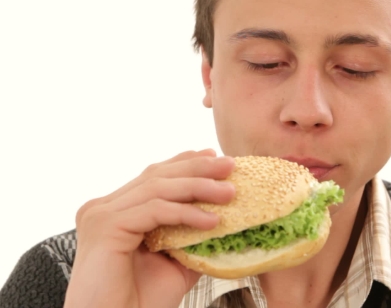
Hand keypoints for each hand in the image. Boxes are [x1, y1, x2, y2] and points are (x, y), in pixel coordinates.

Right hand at [64, 149, 234, 307]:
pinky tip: (211, 221)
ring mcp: (101, 214)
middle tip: (230, 165)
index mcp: (117, 211)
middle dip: (197, 168)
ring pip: (157, 188)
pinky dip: (186, 213)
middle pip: (156, 175)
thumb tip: (223, 216)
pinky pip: (154, 210)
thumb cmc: (140, 301)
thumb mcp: (176, 262)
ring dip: (199, 187)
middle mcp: (104, 207)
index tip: (215, 156)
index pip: (154, 176)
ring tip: (229, 194)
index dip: (185, 162)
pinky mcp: (105, 226)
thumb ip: (192, 236)